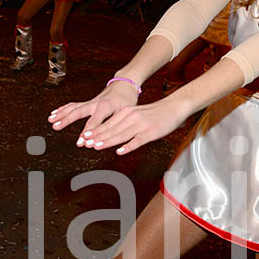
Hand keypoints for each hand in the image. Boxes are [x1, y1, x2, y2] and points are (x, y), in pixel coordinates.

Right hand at [48, 79, 139, 135]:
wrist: (124, 85)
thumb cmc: (126, 99)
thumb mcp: (127, 112)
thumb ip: (117, 124)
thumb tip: (109, 138)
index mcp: (106, 106)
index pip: (95, 121)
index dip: (88, 132)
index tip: (81, 141)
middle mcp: (95, 103)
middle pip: (78, 111)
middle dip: (66, 120)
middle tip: (56, 127)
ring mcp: (90, 102)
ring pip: (73, 107)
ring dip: (61, 114)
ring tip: (51, 120)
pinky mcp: (88, 102)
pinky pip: (73, 105)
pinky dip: (63, 109)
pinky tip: (55, 113)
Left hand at [73, 97, 190, 154]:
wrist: (174, 106)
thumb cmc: (155, 112)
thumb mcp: (135, 113)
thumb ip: (123, 122)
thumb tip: (109, 133)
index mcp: (126, 112)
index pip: (107, 123)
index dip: (95, 131)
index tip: (85, 137)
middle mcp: (131, 117)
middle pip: (111, 129)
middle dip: (97, 137)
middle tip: (85, 143)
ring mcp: (140, 125)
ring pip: (121, 135)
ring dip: (107, 141)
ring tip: (97, 146)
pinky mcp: (150, 132)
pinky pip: (137, 141)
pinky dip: (128, 146)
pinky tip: (120, 151)